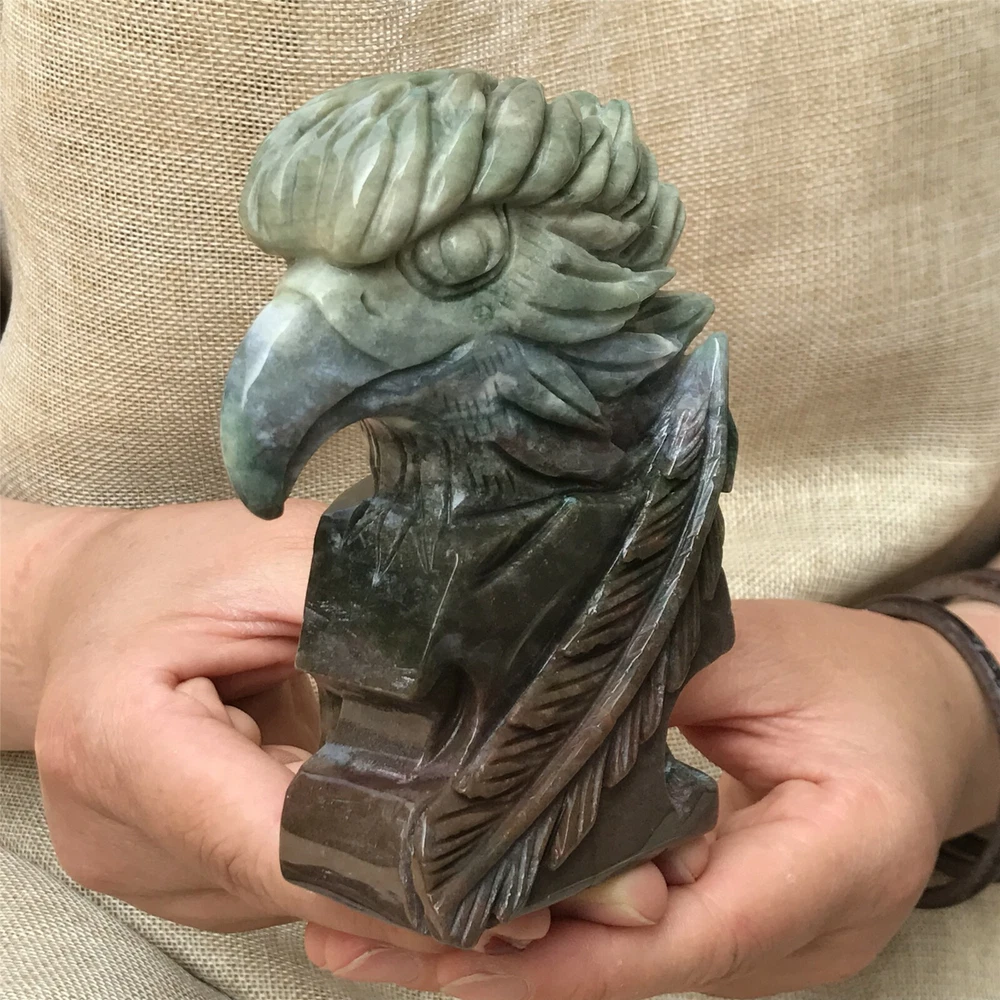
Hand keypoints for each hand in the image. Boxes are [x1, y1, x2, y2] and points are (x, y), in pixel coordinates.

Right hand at [12, 499, 551, 947]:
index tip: (476, 893)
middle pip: (289, 883)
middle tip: (477, 825)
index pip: (271, 845)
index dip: (383, 878)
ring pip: (286, 894)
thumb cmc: (174, 569)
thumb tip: (489, 670)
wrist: (86, 601)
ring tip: (378, 764)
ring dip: (350, 845)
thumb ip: (369, 615)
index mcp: (123, 739)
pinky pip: (268, 882)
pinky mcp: (160, 876)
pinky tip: (327, 778)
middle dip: (387, 858)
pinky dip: (316, 840)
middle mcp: (116, 830)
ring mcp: (135, 867)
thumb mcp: (279, 557)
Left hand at [305, 598, 999, 998]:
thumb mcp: (764, 656)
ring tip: (374, 933)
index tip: (447, 947)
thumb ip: (654, 689)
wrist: (929, 719)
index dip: (562, 954)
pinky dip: (549, 936)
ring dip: (507, 955)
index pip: (684, 936)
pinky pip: (633, 946)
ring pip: (623, 969)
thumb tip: (531, 710)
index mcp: (836, 864)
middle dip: (495, 962)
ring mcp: (767, 949)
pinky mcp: (735, 932)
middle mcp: (802, 939)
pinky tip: (459, 921)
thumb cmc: (862, 681)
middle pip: (635, 970)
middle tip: (357, 936)